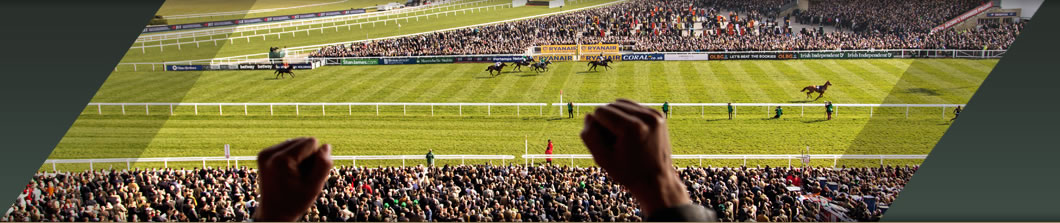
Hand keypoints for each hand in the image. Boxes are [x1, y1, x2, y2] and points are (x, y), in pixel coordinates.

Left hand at [253, 137, 332, 221]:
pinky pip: (287, 147)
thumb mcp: (314, 187)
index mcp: (281, 160)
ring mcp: (265, 153)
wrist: (273, 213)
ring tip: (294, 176)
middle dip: (308, 156)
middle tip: (300, 177)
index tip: (307, 175)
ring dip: (301, 157)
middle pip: (302, 140)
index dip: (315, 158)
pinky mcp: (263, 154)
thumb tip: (326, 146)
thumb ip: (323, 165)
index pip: (311, 142)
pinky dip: (292, 157)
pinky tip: (288, 173)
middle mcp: (270, 153)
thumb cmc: (294, 202)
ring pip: (295, 143)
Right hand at [580, 99, 690, 215]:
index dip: (596, 127)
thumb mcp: (603, 159)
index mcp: (632, 128)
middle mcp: (646, 117)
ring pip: (622, 103)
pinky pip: (634, 107)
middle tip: (613, 142)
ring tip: (621, 137)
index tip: (605, 144)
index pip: (600, 111)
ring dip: (616, 116)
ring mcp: (654, 115)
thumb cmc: (628, 172)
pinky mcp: (658, 115)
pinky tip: (630, 133)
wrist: (657, 180)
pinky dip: (627, 116)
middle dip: (606, 120)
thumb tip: (588, 116)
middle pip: (611, 105)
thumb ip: (590, 136)